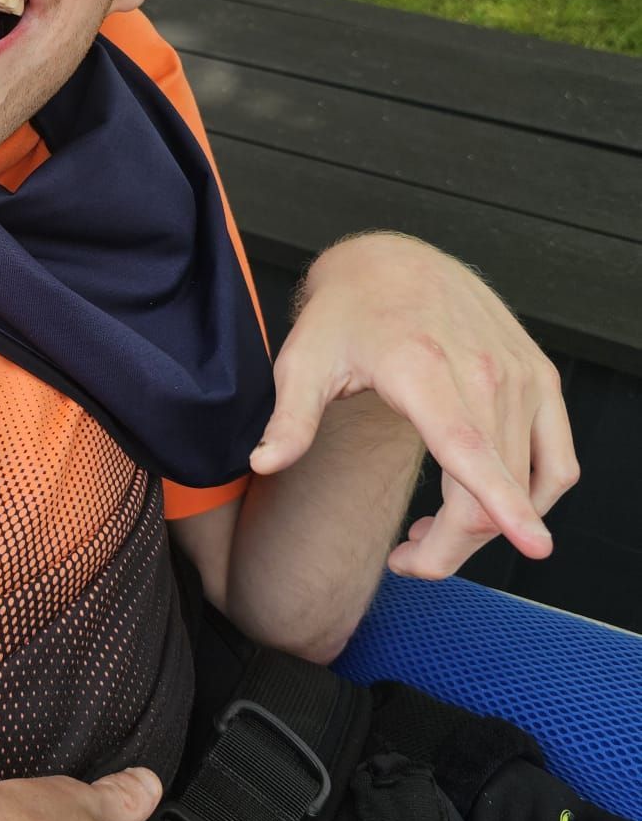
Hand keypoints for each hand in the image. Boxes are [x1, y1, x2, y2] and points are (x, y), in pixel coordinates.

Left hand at [253, 232, 577, 577]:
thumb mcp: (304, 362)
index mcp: (422, 369)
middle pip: (492, 486)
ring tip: (434, 530)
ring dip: (486, 526)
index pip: (470, 448)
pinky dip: (532, 497)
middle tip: (406, 559)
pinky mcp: (541, 378)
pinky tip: (487, 503)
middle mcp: (483, 371)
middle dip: (453, 546)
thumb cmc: (346, 314)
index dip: (500, 504)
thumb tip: (262, 462)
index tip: (533, 545)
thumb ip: (290, 419)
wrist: (394, 261)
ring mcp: (521, 375)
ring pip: (527, 482)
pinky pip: (558, 460)